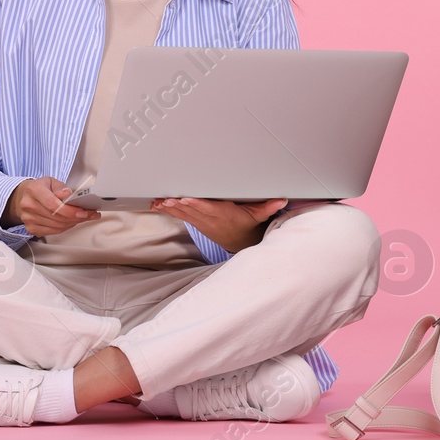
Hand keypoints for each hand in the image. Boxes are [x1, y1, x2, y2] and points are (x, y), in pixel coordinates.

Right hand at [2, 177, 100, 236]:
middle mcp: (28, 205)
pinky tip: (71, 221)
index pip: (53, 204)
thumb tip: (68, 194)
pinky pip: (53, 231)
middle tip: (90, 214)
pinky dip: (65, 227)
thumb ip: (61, 187)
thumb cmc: (41, 188)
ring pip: (57, 226)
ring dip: (73, 223)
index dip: (70, 210)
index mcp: (33, 190)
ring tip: (82, 217)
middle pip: (57, 217)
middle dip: (76, 217)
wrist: (24, 197)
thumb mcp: (51, 181)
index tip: (84, 212)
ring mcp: (28, 219)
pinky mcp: (31, 229)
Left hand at [149, 196, 288, 253]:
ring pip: (183, 213)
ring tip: (159, 201)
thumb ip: (268, 207)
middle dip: (178, 204)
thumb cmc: (246, 225)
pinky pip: (180, 215)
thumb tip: (282, 200)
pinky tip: (158, 205)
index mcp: (224, 214)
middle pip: (192, 210)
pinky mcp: (196, 222)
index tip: (187, 198)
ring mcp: (201, 222)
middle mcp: (210, 219)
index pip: (209, 208)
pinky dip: (169, 210)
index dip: (197, 204)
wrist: (239, 242)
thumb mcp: (259, 216)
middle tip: (167, 197)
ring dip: (171, 207)